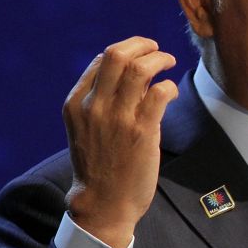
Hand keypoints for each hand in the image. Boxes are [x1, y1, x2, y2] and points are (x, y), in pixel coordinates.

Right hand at [62, 37, 177, 247]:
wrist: (103, 203)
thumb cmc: (100, 164)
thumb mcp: (87, 127)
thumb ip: (101, 99)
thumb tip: (132, 70)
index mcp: (76, 103)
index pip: (102, 59)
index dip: (126, 50)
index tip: (141, 55)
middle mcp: (94, 106)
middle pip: (117, 55)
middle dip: (142, 44)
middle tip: (156, 49)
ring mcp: (117, 118)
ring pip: (141, 69)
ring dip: (160, 59)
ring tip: (169, 62)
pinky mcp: (141, 132)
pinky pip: (160, 93)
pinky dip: (170, 86)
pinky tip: (172, 93)